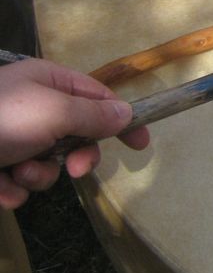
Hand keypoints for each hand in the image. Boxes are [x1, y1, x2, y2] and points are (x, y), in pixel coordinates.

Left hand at [0, 59, 148, 208]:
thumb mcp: (54, 111)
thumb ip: (94, 115)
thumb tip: (127, 113)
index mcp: (47, 83)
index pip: (97, 97)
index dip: (120, 120)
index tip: (140, 145)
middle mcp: (30, 108)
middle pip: (75, 136)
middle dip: (76, 157)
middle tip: (75, 170)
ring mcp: (9, 139)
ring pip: (47, 165)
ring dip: (38, 175)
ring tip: (17, 172)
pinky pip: (18, 185)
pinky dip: (11, 190)